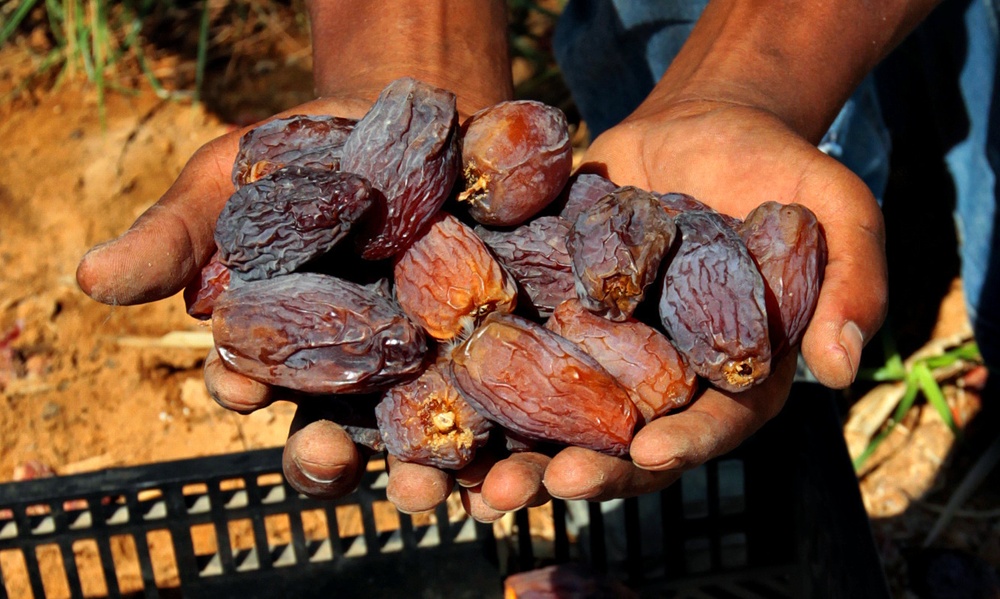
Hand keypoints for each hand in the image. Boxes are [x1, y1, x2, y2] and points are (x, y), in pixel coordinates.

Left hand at [462, 99, 886, 507]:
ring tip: (477, 479)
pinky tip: (441, 399)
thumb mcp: (838, 212)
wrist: (703, 125)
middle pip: (624, 442)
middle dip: (584, 469)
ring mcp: (604, 350)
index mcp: (733, 377)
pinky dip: (482, 379)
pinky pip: (520, 352)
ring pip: (561, 414)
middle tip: (538, 488)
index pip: (713, 425)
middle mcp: (663, 379)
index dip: (686, 442)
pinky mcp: (555, 313)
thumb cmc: (780, 171)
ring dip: (520, 449)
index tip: (651, 454)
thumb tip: (841, 365)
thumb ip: (852, 283)